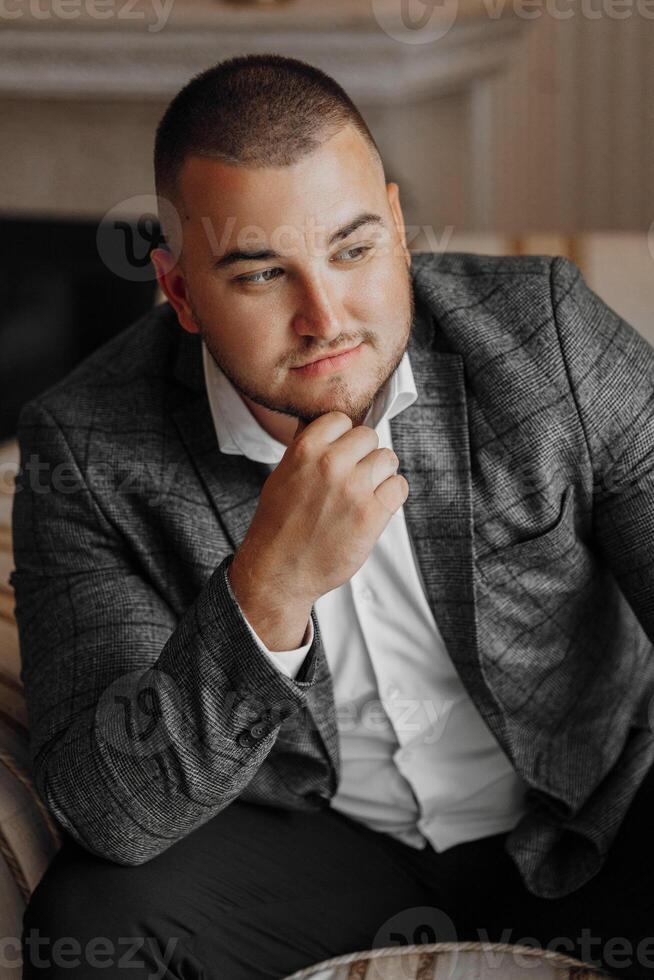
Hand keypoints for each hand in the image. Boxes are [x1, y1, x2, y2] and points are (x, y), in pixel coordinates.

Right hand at [229, 412, 408, 614]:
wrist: (280, 571)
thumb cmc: (279, 527)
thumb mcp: (282, 475)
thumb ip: (307, 450)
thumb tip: (328, 427)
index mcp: (305, 450)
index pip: (341, 419)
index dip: (343, 437)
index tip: (340, 453)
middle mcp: (331, 464)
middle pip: (369, 437)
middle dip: (364, 455)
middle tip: (353, 477)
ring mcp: (354, 489)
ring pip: (388, 459)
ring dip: (380, 475)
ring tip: (363, 494)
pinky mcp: (372, 514)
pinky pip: (398, 487)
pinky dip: (391, 496)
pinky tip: (374, 508)